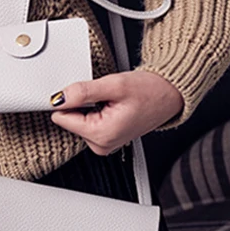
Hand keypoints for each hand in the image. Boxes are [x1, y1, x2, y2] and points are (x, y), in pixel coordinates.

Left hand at [49, 71, 183, 155]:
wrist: (170, 95)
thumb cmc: (150, 91)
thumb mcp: (115, 85)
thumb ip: (83, 92)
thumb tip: (59, 98)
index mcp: (101, 135)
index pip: (62, 118)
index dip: (68, 100)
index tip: (80, 92)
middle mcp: (101, 145)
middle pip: (70, 120)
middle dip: (82, 104)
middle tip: (103, 96)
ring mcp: (104, 144)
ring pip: (78, 121)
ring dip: (90, 107)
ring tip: (110, 101)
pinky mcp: (106, 139)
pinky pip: (88, 123)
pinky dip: (96, 111)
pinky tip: (111, 106)